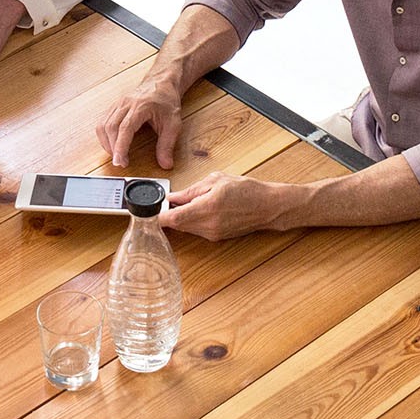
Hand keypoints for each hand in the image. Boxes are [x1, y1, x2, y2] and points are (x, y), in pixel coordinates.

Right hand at [96, 79, 185, 168]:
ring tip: (116, 154)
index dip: (120, 147)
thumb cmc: (166, 100)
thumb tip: (165, 164)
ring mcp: (118, 104)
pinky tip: (112, 143)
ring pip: (103, 125)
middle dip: (112, 148)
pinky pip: (103, 121)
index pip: (125, 128)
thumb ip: (167, 144)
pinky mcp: (114, 106)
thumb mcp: (173, 123)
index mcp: (140, 106)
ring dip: (106, 142)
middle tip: (121, 162)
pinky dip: (104, 135)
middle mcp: (125, 104)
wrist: (161, 81)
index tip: (120, 161)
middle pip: (110, 127)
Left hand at [158, 172, 279, 241]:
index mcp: (206, 208)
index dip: (158, 215)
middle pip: (176, 225)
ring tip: (190, 201)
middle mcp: (208, 225)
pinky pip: (195, 230)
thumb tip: (172, 197)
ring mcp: (212, 234)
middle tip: (170, 200)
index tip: (151, 208)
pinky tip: (200, 209)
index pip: (172, 218)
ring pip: (185, 228)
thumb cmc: (247, 190)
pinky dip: (192, 221)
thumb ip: (191, 190)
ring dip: (181, 217)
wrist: (268, 207)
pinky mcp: (216, 238)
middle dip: (169, 213)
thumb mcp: (216, 181)